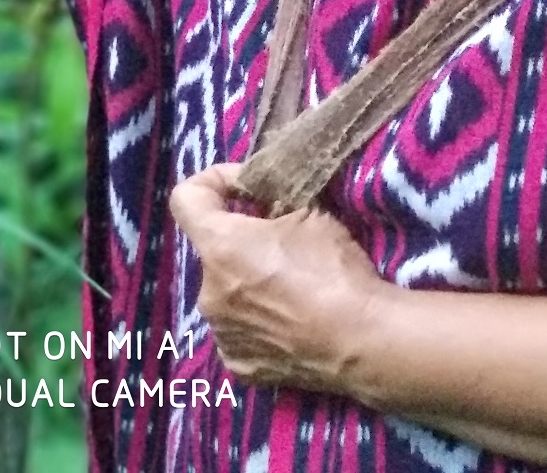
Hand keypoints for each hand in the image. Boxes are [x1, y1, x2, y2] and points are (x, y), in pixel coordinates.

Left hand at [169, 163, 387, 396]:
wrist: (360, 338)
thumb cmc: (334, 270)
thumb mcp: (312, 213)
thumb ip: (275, 204)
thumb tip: (265, 206)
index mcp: (221, 246)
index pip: (186, 198)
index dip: (213, 182)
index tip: (246, 189)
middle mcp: (207, 292)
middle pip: (214, 251)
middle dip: (243, 243)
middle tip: (285, 245)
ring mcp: (220, 333)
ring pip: (227, 293)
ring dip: (250, 284)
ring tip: (292, 290)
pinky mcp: (237, 364)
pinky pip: (240, 331)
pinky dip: (259, 322)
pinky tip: (291, 323)